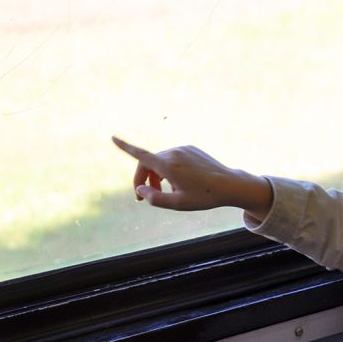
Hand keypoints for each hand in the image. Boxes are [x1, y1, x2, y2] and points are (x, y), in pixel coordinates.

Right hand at [111, 136, 272, 218]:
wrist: (230, 185)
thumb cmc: (204, 196)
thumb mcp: (177, 204)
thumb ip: (154, 198)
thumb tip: (140, 189)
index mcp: (169, 165)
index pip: (140, 155)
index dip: (124, 147)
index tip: (112, 138)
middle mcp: (174, 153)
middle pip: (148, 163)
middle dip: (143, 179)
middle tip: (143, 197)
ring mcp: (184, 149)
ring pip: (160, 161)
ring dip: (156, 175)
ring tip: (165, 192)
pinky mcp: (191, 149)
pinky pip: (173, 159)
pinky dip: (169, 169)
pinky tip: (180, 182)